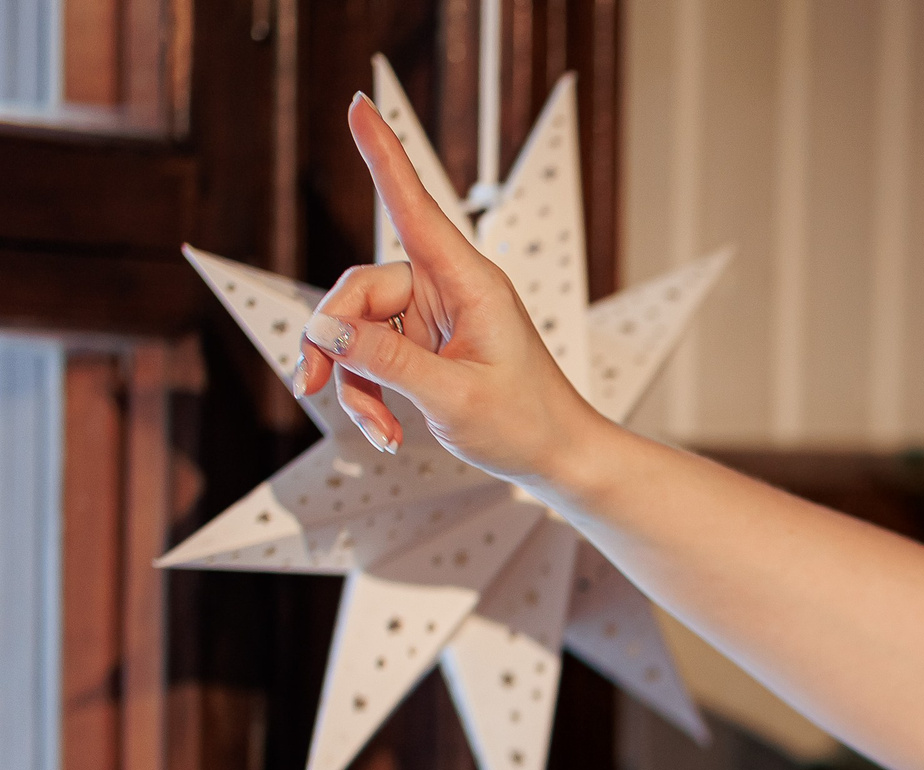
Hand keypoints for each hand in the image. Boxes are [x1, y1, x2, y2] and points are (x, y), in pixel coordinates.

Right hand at [288, 91, 609, 484]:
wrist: (558, 458)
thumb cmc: (526, 424)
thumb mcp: (452, 395)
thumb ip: (385, 360)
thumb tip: (324, 326)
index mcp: (470, 282)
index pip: (415, 206)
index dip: (383, 155)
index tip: (359, 104)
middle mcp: (448, 288)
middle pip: (359, 290)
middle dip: (334, 343)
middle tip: (312, 388)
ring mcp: (434, 316)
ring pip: (358, 331)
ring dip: (356, 384)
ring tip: (381, 432)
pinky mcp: (424, 345)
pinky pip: (372, 357)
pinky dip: (370, 395)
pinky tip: (387, 432)